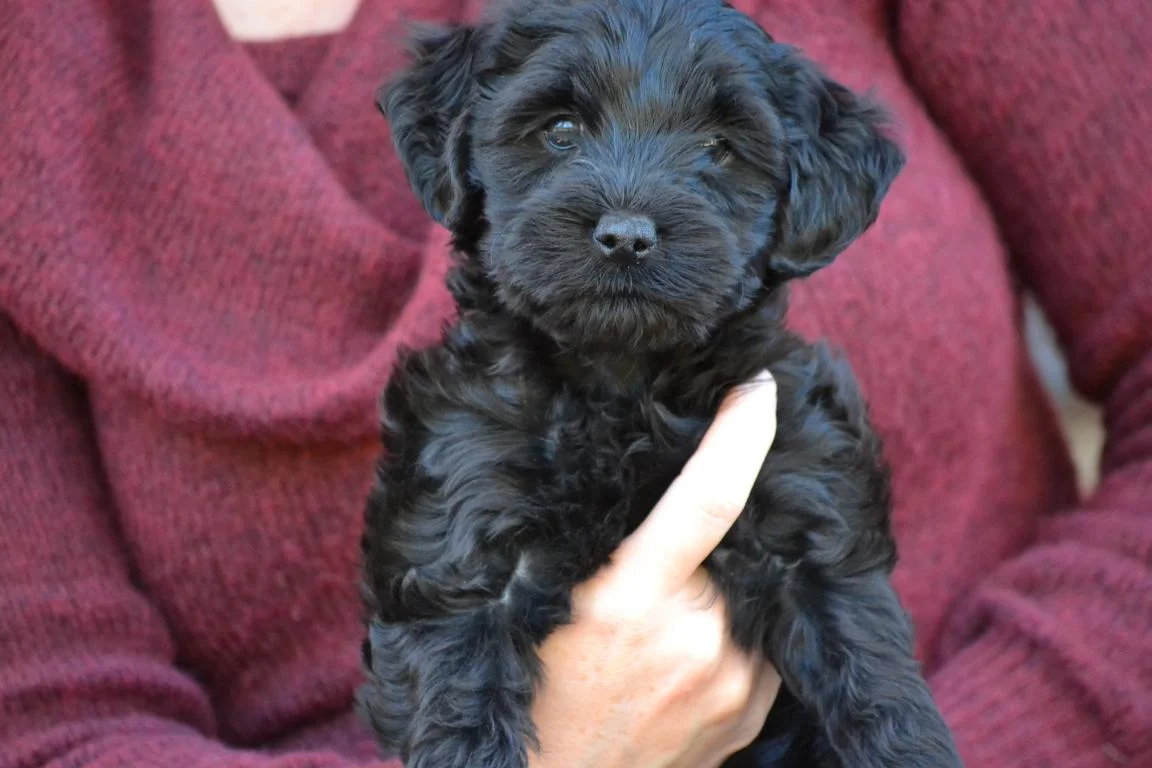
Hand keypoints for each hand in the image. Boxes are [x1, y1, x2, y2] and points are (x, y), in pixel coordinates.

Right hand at [529, 372, 781, 767]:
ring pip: (753, 594)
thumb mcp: (542, 600)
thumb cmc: (540, 688)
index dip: (742, 433)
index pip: (708, 497)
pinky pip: (763, 643)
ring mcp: (733, 680)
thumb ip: (591, 542)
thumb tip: (627, 473)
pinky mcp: (752, 712)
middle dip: (724, 525)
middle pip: (735, 544)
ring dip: (731, 582)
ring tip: (677, 605)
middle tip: (683, 541)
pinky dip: (741, 626)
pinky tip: (695, 641)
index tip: (760, 388)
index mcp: (633, 596)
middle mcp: (697, 636)